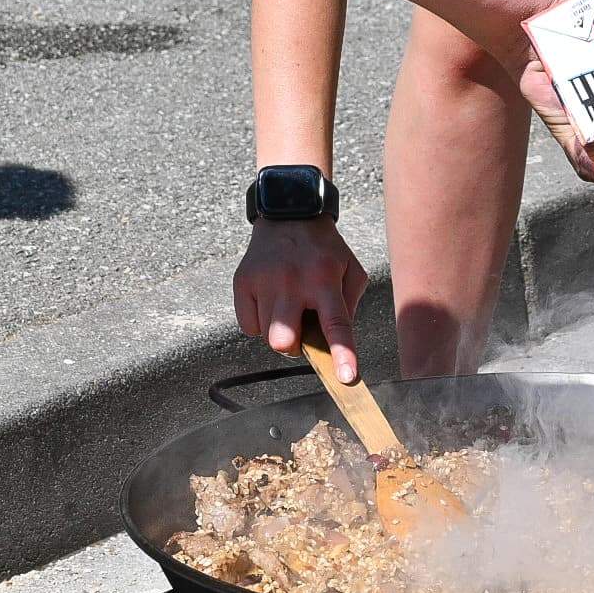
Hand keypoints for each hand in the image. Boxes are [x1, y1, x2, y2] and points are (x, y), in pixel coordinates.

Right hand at [234, 217, 368, 380]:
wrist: (289, 213)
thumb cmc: (324, 248)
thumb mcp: (351, 270)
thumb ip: (349, 306)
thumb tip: (338, 342)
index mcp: (324, 279)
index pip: (336, 324)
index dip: (342, 355)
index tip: (347, 378)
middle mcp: (292, 282)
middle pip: (283, 340)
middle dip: (292, 349)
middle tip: (300, 332)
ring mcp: (264, 282)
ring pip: (266, 337)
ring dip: (279, 332)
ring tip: (288, 308)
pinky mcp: (242, 282)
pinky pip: (248, 326)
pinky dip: (260, 323)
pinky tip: (270, 303)